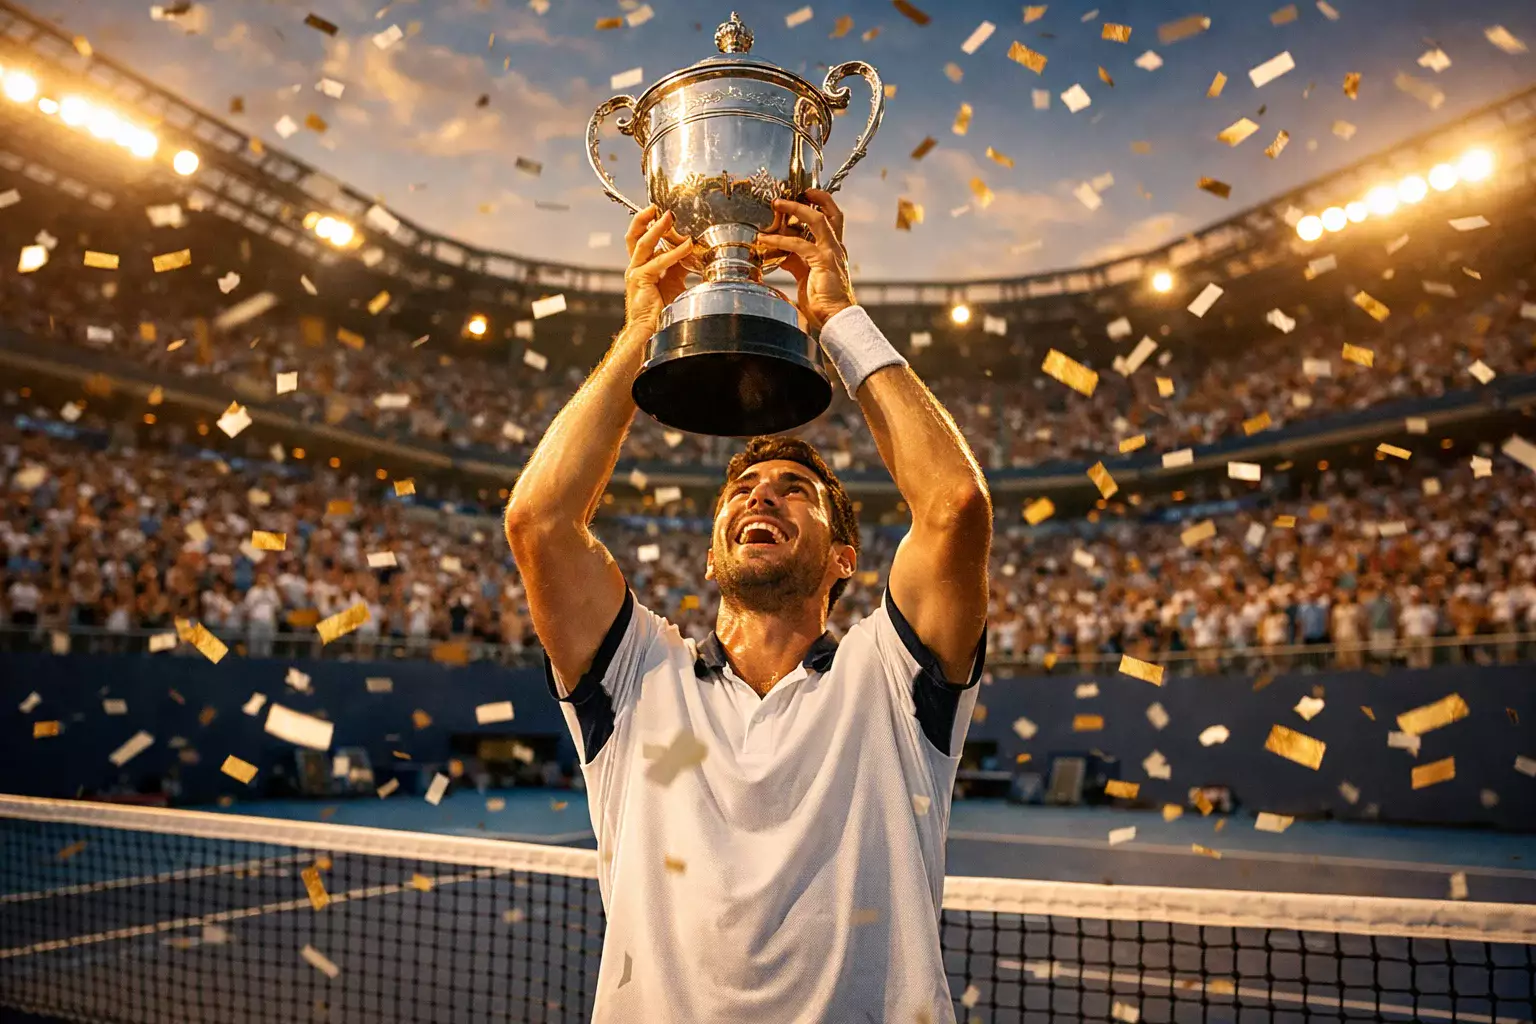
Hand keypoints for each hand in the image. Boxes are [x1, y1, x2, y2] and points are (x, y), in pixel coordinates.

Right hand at [624, 206, 691, 334]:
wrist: (651, 331)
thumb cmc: (662, 310)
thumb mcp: (674, 281)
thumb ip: (679, 265)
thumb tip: (692, 250)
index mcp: (642, 265)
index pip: (641, 237)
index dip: (649, 222)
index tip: (661, 209)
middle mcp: (636, 266)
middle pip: (634, 234)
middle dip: (645, 218)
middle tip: (657, 205)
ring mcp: (635, 272)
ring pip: (643, 242)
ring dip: (657, 228)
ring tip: (670, 216)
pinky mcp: (640, 280)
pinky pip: (658, 261)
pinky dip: (674, 253)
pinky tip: (687, 246)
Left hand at [759, 189, 854, 331]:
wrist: (835, 318)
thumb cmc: (822, 302)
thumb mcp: (805, 276)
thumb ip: (795, 262)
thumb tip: (779, 253)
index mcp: (833, 250)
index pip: (829, 220)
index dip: (817, 206)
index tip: (801, 198)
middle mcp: (836, 247)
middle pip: (832, 212)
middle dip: (814, 197)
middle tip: (794, 192)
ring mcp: (831, 252)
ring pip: (817, 219)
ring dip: (796, 209)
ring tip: (777, 205)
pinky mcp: (823, 261)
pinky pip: (799, 244)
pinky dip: (780, 239)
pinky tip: (765, 240)